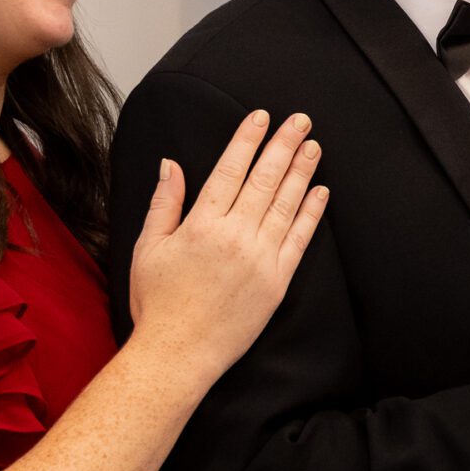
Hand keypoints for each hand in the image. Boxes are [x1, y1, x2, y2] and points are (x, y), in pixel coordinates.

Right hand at [128, 111, 327, 384]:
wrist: (178, 353)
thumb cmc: (158, 303)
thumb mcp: (148, 248)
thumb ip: (164, 203)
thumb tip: (171, 164)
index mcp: (201, 225)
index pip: (230, 170)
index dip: (248, 140)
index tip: (261, 117)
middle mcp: (235, 237)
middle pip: (265, 179)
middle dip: (284, 145)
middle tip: (300, 119)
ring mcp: (260, 259)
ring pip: (286, 204)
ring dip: (302, 171)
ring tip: (313, 146)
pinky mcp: (277, 281)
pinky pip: (299, 239)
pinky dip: (311, 213)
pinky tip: (321, 192)